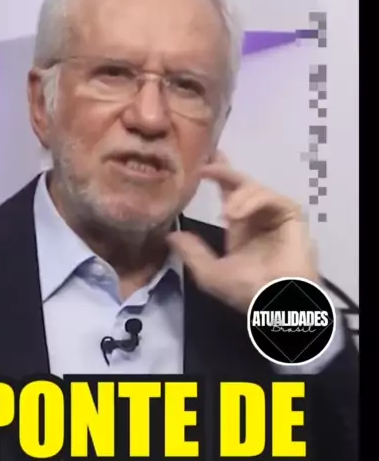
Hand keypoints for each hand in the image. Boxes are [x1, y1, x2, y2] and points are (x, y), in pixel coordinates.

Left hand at [168, 152, 318, 313]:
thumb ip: (192, 253)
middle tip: (210, 157)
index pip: (229, 194)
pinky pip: (271, 197)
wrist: (275, 302)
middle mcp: (257, 217)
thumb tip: (170, 236)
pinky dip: (253, 200)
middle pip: (242, 183)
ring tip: (227, 213)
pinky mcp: (291, 215)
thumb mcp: (210, 274)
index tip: (201, 162)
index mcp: (240, 228)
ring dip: (237, 194)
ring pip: (254, 188)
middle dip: (226, 170)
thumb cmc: (246, 291)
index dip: (218, 176)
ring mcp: (275, 214)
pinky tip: (237, 213)